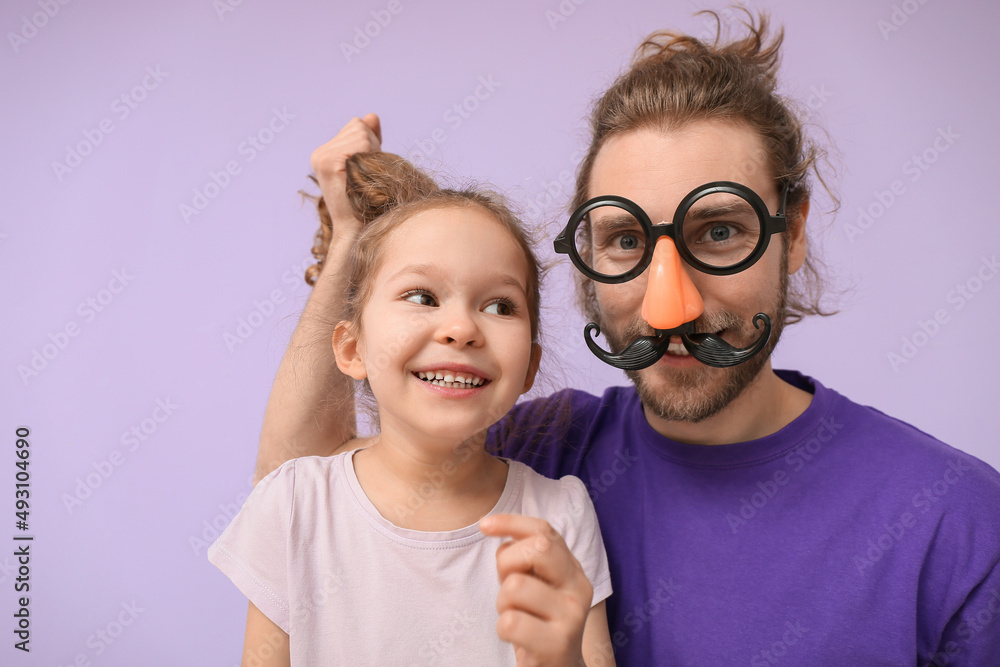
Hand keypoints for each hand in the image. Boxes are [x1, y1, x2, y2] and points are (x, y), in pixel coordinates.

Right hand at [309, 112, 381, 240]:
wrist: (359, 229)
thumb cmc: (369, 202)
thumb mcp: (370, 164)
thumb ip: (369, 139)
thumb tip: (371, 115)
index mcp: (325, 153)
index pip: (357, 125)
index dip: (371, 143)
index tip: (367, 169)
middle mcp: (319, 153)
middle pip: (359, 126)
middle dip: (372, 147)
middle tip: (368, 176)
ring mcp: (321, 157)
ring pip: (361, 134)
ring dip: (372, 154)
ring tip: (365, 179)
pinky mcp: (328, 162)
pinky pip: (360, 144)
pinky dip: (369, 157)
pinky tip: (362, 178)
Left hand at [480, 514, 592, 666]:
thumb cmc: (538, 621)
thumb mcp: (537, 584)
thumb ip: (526, 557)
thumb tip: (493, 527)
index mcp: (573, 569)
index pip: (544, 530)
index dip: (511, 522)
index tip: (484, 526)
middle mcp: (579, 587)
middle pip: (538, 548)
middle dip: (507, 563)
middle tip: (507, 585)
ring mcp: (571, 616)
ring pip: (515, 587)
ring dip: (502, 603)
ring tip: (515, 615)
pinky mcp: (557, 643)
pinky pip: (510, 622)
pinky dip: (503, 629)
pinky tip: (517, 636)